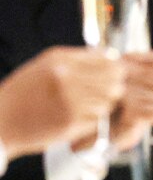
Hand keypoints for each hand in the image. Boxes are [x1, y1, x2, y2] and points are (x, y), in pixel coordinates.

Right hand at [0, 48, 124, 159]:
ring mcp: (68, 101)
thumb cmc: (24, 93)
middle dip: (112, 86)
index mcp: (60, 60)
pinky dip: (93, 120)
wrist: (0, 122)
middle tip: (102, 93)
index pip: (108, 59)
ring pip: (109, 100)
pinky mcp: (69, 123)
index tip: (110, 75)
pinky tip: (79, 119)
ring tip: (88, 107)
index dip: (114, 68)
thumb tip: (111, 56)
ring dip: (103, 104)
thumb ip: (78, 58)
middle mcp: (65, 78)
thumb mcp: (45, 65)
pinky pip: (98, 119)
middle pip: (114, 79)